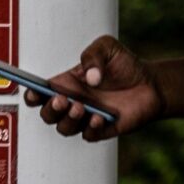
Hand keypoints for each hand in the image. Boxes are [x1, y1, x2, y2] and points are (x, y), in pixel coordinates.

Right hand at [22, 35, 163, 140]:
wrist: (152, 83)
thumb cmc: (125, 66)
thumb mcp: (107, 48)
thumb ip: (93, 55)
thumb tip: (89, 77)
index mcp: (66, 84)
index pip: (38, 94)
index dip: (31, 95)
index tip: (33, 91)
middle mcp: (73, 102)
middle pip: (47, 115)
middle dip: (50, 109)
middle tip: (63, 100)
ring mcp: (86, 117)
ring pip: (64, 128)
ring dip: (68, 120)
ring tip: (80, 107)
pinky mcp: (103, 129)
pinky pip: (89, 135)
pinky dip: (90, 128)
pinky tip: (99, 117)